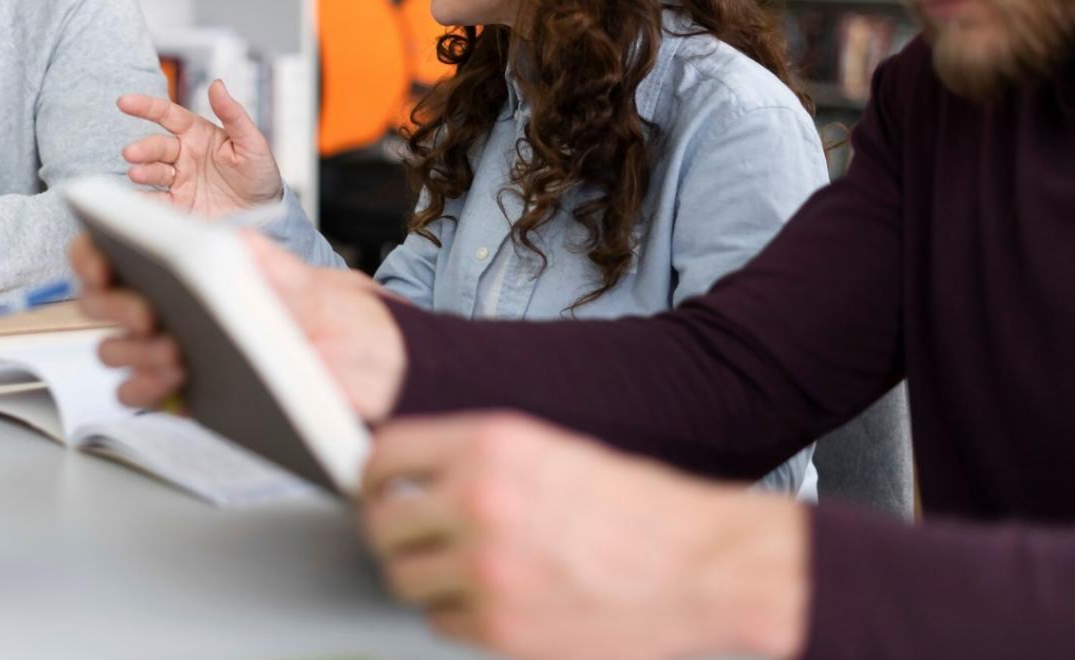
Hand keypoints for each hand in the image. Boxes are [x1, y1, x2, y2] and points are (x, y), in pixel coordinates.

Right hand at [74, 231, 407, 420]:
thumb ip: (260, 260)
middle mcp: (172, 307)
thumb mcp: (303, 278)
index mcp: (188, 266)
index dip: (94, 253)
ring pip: (116, 351)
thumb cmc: (331, 314)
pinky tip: (173, 380)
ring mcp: (173, 351)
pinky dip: (146, 388)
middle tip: (148, 313)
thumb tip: (214, 244)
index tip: (102, 260)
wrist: (368, 369)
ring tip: (172, 350)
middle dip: (114, 304)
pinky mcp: (184, 394)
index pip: (117, 252)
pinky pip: (142, 394)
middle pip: (104, 303)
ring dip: (131, 350)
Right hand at [119, 81, 282, 218]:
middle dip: (143, 148)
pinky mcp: (179, 205)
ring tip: (136, 173)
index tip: (125, 103)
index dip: (146, 107)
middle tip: (132, 153)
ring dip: (143, 171)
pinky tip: (135, 198)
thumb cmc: (259, 173)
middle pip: (157, 146)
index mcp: (198, 134)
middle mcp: (184, 155)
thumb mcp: (252, 142)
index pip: (168, 115)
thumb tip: (217, 85)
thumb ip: (233, 114)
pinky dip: (143, 200)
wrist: (265, 213)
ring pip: (154, 171)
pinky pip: (157, 201)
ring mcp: (180, 180)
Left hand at [362, 413, 810, 659]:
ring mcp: (486, 569)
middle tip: (405, 537)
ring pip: (402, 579)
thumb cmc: (638, 509)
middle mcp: (480, 501)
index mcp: (491, 445)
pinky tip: (489, 599)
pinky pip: (439, 622)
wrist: (701, 567)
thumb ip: (476, 461)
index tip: (375, 488)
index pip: (387, 455)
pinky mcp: (501, 628)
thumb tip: (414, 480)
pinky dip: (454, 614)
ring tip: (452, 571)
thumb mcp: (550, 451)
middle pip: (381, 523)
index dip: (373, 476)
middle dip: (388, 532)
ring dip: (420, 576)